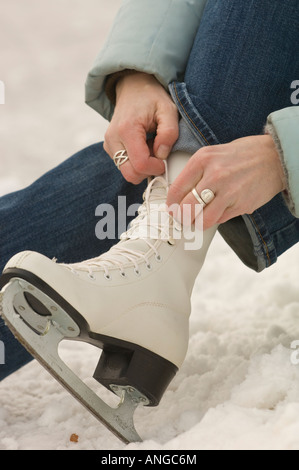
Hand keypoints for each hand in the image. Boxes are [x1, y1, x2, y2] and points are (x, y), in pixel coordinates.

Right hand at [104, 73, 178, 183]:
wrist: (133, 87)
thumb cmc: (152, 98)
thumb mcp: (168, 110)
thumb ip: (169, 133)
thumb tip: (162, 155)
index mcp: (127, 129)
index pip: (140, 164)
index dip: (156, 168)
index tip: (164, 160)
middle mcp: (113, 139)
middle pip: (130, 174)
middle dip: (148, 171)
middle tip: (158, 155)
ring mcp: (109, 144)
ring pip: (127, 172)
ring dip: (143, 166)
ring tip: (151, 146)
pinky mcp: (109, 148)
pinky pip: (124, 165)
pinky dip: (136, 162)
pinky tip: (143, 146)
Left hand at [166, 135, 286, 229]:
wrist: (274, 157)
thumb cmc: (241, 155)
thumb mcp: (212, 154)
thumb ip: (194, 173)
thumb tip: (178, 196)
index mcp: (202, 160)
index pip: (176, 189)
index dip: (171, 204)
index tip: (172, 208)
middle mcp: (214, 175)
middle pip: (186, 208)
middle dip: (182, 217)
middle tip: (184, 217)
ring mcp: (229, 192)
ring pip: (202, 220)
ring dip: (198, 223)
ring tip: (200, 217)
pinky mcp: (241, 205)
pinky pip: (220, 220)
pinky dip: (216, 219)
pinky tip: (220, 209)